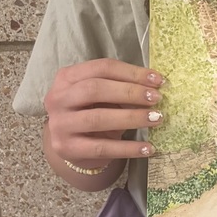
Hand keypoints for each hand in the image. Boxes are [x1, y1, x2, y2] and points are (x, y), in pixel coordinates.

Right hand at [44, 58, 165, 166]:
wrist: (69, 144)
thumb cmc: (90, 111)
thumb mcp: (100, 95)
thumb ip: (120, 87)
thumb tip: (154, 86)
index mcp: (67, 77)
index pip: (102, 67)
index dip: (132, 72)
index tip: (158, 80)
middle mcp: (58, 98)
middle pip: (95, 89)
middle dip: (130, 92)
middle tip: (156, 98)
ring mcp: (60, 124)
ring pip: (98, 118)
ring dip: (132, 117)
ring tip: (156, 119)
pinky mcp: (66, 148)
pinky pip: (101, 147)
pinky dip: (128, 148)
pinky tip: (147, 148)